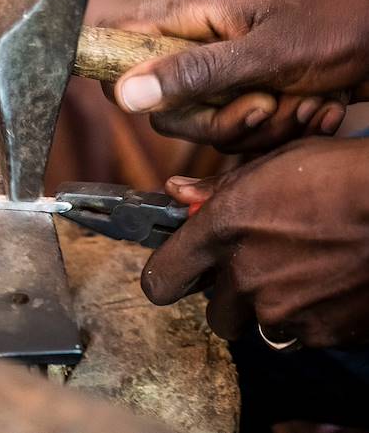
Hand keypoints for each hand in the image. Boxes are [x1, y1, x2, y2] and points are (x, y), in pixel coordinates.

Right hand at [108, 0, 368, 151]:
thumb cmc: (336, 24)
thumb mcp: (264, 51)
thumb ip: (192, 72)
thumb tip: (124, 93)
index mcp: (191, 16)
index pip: (119, 41)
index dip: (118, 74)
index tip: (149, 100)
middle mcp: (199, 47)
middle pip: (165, 109)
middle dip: (216, 121)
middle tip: (261, 101)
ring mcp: (224, 76)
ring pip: (205, 128)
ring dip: (258, 128)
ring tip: (299, 100)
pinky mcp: (247, 96)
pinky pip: (239, 134)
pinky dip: (279, 130)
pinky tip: (313, 106)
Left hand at [141, 137, 368, 347]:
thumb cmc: (339, 176)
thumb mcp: (270, 165)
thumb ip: (217, 189)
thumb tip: (178, 191)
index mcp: (222, 231)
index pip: (161, 278)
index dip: (166, 277)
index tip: (177, 273)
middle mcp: (245, 278)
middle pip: (215, 313)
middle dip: (231, 296)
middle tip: (258, 269)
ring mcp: (283, 311)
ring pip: (258, 325)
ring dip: (269, 307)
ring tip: (299, 272)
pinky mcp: (321, 334)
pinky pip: (299, 334)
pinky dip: (307, 316)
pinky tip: (327, 283)